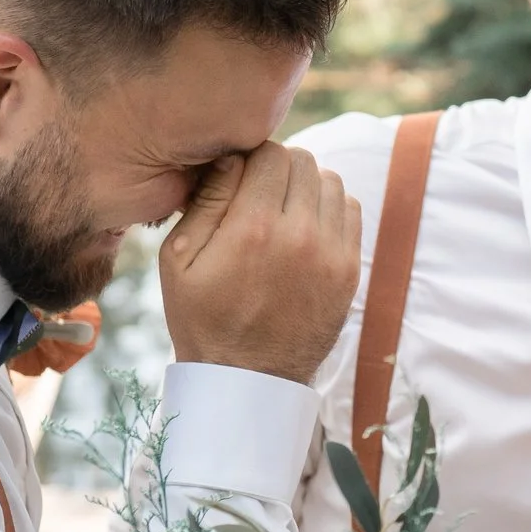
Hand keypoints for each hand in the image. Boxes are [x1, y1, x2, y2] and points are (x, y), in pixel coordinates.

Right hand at [162, 142, 359, 383]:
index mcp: (253, 228)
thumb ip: (206, 201)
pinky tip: (305, 229)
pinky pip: (351, 211)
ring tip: (282, 211)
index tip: (240, 177)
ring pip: (332, 181)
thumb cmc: (203, 317)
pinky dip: (330, 209)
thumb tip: (232, 156)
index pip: (269, 153)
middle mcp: (300, 235)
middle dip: (279, 169)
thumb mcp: (179, 260)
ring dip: (307, 187)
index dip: (251, 158)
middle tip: (259, 193)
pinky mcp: (350, 270)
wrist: (248, 378)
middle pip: (304, 162)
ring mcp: (332, 253)